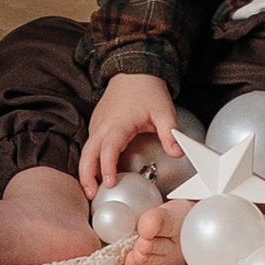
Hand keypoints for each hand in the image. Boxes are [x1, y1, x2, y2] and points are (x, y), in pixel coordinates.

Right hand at [79, 72, 182, 198]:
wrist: (134, 69)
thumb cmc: (148, 90)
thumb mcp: (164, 110)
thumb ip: (170, 133)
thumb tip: (178, 154)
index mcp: (118, 123)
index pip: (108, 148)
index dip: (107, 166)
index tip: (110, 183)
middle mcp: (103, 125)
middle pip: (88, 153)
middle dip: (86, 175)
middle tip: (92, 195)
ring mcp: (97, 124)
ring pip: (86, 150)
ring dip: (86, 170)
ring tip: (91, 191)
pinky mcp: (97, 125)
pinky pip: (90, 145)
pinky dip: (89, 161)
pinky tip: (96, 174)